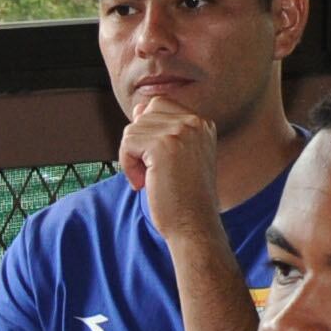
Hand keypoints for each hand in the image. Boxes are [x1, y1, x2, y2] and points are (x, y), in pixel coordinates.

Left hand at [119, 96, 222, 235]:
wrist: (194, 225)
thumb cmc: (183, 197)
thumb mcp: (177, 157)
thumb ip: (161, 131)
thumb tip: (138, 109)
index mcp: (203, 123)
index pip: (159, 106)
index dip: (148, 132)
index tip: (158, 162)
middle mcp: (195, 122)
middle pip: (144, 115)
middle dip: (139, 144)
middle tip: (152, 172)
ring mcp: (181, 131)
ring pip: (133, 129)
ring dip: (133, 158)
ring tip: (150, 179)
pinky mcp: (163, 145)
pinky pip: (127, 143)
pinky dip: (128, 165)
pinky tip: (144, 183)